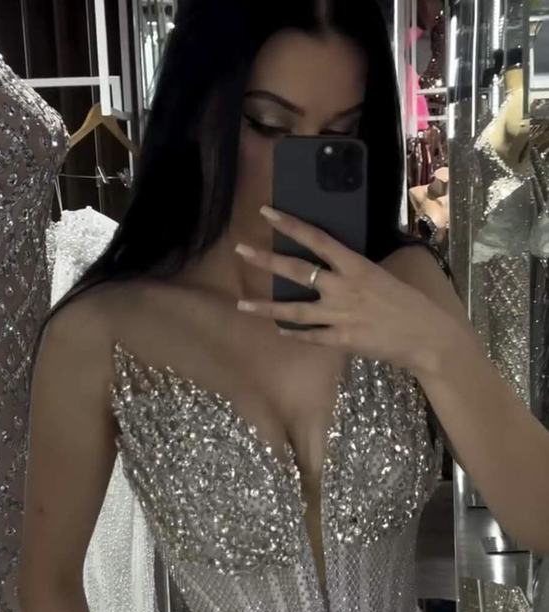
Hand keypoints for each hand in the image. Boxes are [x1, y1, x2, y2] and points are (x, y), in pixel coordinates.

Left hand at [235, 205, 447, 375]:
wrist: (427, 337)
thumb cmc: (409, 304)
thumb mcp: (383, 276)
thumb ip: (356, 272)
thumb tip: (338, 266)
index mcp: (356, 266)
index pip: (317, 239)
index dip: (290, 225)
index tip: (267, 213)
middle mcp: (344, 288)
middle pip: (298, 271)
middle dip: (266, 260)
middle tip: (241, 250)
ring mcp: (340, 316)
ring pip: (294, 310)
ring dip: (266, 307)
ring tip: (242, 304)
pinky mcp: (341, 341)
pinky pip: (310, 336)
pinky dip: (294, 334)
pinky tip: (279, 331)